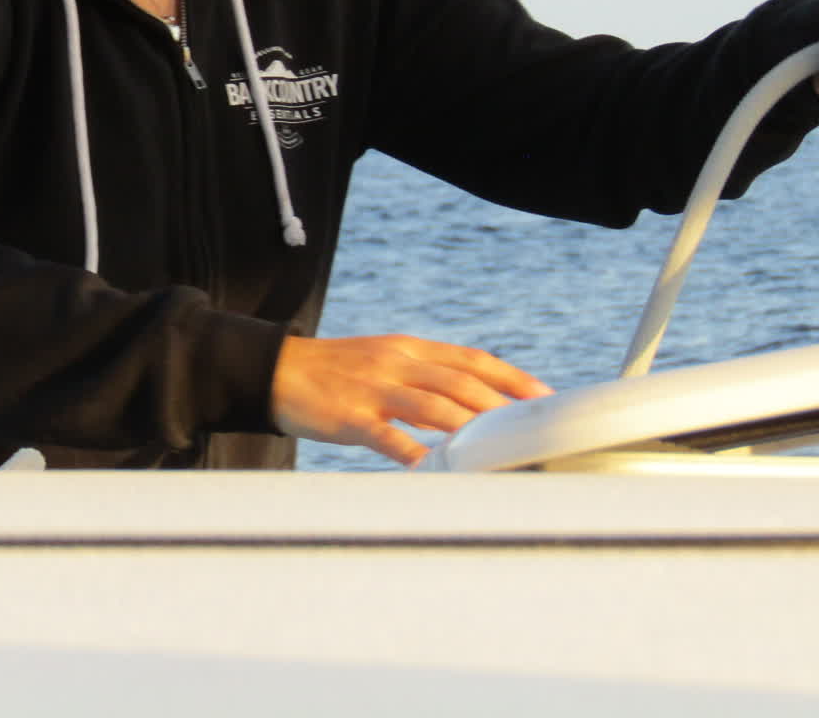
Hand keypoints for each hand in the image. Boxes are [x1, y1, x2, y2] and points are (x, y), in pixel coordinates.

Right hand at [270, 333, 552, 467]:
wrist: (273, 368)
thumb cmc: (332, 373)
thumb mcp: (381, 363)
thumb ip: (421, 380)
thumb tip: (467, 407)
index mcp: (407, 349)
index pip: (471, 359)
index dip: (511, 377)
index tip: (545, 397)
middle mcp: (395, 363)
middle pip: (460, 382)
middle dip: (503, 406)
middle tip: (536, 430)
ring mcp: (373, 388)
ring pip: (433, 406)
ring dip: (471, 428)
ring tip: (503, 450)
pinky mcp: (349, 415)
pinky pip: (388, 436)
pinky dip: (415, 453)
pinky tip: (437, 469)